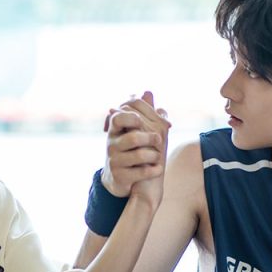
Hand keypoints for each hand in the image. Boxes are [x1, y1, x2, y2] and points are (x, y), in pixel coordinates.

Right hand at [101, 91, 170, 206]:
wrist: (118, 178)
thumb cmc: (129, 149)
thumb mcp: (132, 130)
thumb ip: (141, 111)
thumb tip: (148, 92)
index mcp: (115, 130)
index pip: (118, 117)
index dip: (133, 118)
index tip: (143, 122)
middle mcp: (112, 144)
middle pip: (133, 137)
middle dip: (151, 138)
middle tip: (159, 139)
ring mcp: (115, 161)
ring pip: (140, 155)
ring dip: (154, 155)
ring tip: (158, 156)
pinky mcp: (120, 176)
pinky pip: (142, 172)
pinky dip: (154, 170)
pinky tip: (158, 169)